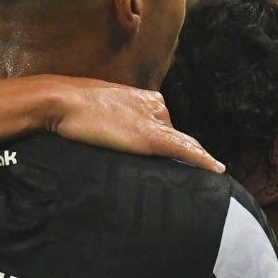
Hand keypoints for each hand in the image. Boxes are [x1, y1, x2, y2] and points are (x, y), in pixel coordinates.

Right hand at [40, 79, 223, 173]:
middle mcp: (155, 106)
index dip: (167, 146)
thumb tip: (115, 137)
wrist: (61, 101)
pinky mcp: (151, 137)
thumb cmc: (71, 108)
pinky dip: (201, 160)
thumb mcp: (97, 113)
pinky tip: (216, 170)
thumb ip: (113, 122)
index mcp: (145, 98)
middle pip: (174, 136)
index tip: (167, 163)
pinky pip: (184, 150)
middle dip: (179, 156)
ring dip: (194, 161)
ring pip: (183, 144)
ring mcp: (154, 122)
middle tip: (176, 178)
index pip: (165, 126)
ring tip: (204, 180)